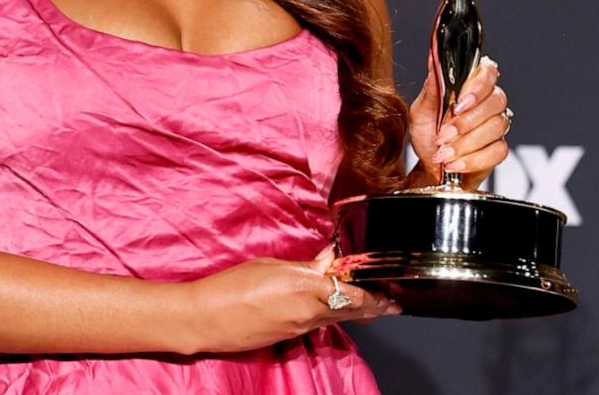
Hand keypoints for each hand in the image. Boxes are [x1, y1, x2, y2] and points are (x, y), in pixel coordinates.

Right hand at [181, 246, 400, 352]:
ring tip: (373, 306)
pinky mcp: (289, 337)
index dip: (375, 293)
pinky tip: (330, 309)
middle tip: (392, 303)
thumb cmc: (231, 286)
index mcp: (307, 286)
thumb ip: (306, 266)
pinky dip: (330, 316)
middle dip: (375, 307)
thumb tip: (328, 261)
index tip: (389, 289)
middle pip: (354, 311)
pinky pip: (317, 325)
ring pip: (337, 319)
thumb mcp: (271, 265)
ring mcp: (299, 328)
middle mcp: (309, 312)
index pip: (354, 293)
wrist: (206, 318)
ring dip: (356, 312)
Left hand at [407, 54, 510, 188]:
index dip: (477, 87)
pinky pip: (497, 151)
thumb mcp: (422, 111)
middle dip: (466, 122)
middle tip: (444, 135)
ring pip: (495, 127)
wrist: (430, 166)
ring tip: (444, 153)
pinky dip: (473, 160)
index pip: (488, 72)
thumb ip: (432, 87)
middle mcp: (489, 102)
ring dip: (465, 143)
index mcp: (472, 86)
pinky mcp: (499, 149)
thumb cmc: (428, 134)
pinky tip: (455, 164)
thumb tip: (433, 60)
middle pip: (496, 101)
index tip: (458, 104)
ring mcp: (497, 125)